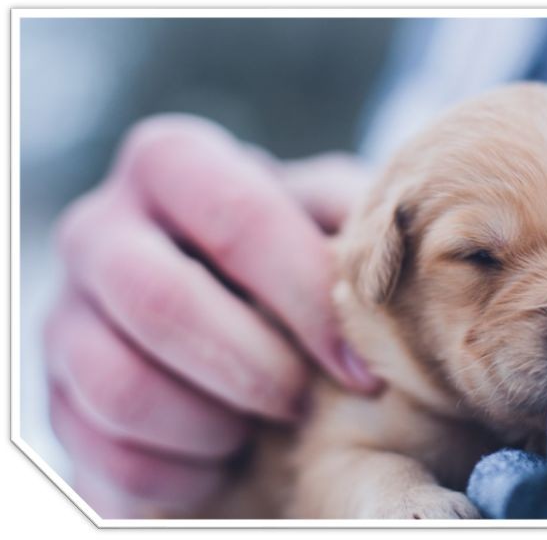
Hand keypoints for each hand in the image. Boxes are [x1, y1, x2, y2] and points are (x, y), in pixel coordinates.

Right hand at [43, 115, 379, 516]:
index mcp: (171, 164)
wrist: (224, 313)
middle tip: (302, 401)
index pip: (239, 220)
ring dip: (215, 424)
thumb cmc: (288, 258)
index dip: (307, 300)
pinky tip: (225, 451)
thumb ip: (355, 216)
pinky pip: (109, 454)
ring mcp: (66, 315)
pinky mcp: (59, 396)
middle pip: (161, 302)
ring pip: (122, 387)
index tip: (360, 368)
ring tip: (262, 424)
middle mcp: (101, 229)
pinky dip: (183, 470)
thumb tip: (399, 248)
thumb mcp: (327, 217)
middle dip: (254, 368)